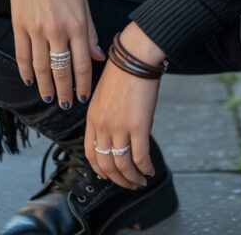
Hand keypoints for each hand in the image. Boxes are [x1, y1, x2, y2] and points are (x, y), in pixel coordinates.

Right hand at [0, 0, 105, 107]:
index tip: (82, 97)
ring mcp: (35, 28)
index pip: (81, 64)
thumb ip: (89, 32)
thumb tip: (96, 57)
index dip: (82, 84)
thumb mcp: (83, 2)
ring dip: (45, 86)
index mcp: (76, 23)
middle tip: (65, 106)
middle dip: (64, 91)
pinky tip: (29, 80)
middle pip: (61, 70)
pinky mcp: (18, 25)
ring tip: (49, 97)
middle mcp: (56, 29)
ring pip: (40, 67)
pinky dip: (25, 70)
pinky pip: (22, 54)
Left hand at [85, 60, 160, 188]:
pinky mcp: (138, 126)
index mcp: (93, 117)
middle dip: (117, 180)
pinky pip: (139, 156)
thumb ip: (105, 116)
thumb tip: (116, 134)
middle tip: (129, 184)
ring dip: (132, 178)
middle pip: (106, 164)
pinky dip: (145, 168)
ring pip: (122, 165)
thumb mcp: (104, 94)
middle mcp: (103, 125)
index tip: (108, 175)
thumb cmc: (123, 71)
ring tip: (141, 181)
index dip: (100, 169)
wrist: (135, 57)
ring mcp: (119, 127)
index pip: (90, 153)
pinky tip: (150, 170)